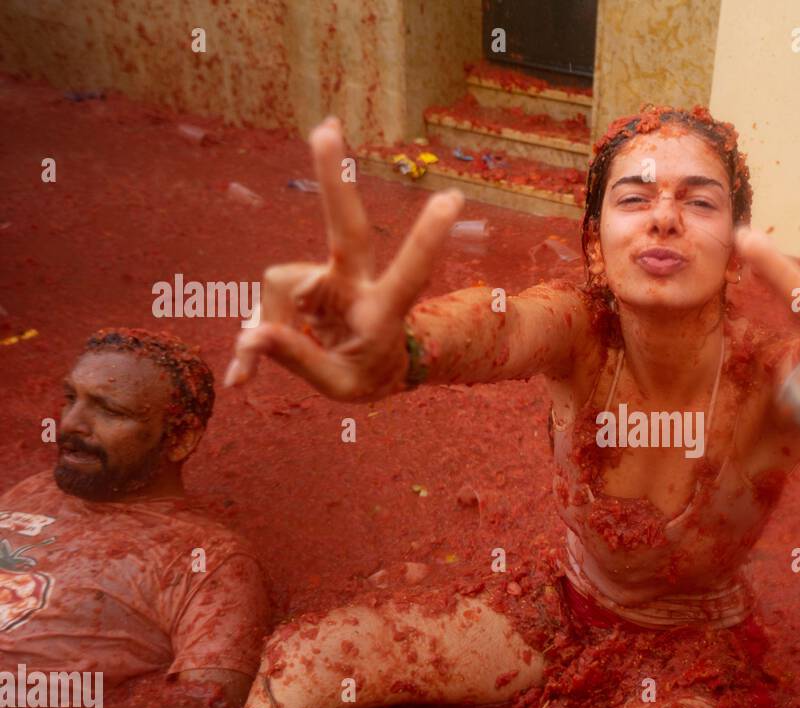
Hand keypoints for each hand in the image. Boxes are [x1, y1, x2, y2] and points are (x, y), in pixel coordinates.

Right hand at [224, 117, 464, 400]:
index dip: (427, 238)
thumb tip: (250, 336)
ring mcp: (328, 278)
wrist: (369, 368)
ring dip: (272, 327)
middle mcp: (356, 283)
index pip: (410, 273)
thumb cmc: (365, 375)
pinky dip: (258, 338)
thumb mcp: (338, 384)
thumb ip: (297, 358)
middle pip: (347, 229)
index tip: (452, 199)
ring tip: (270, 372)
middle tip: (326, 127)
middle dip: (335, 180)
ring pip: (280, 288)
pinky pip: (266, 303)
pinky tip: (243, 378)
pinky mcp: (302, 281)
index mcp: (383, 311)